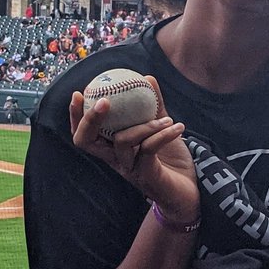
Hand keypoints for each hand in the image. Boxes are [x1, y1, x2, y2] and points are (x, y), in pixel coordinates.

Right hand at [69, 76, 199, 220]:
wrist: (192, 191)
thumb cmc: (172, 161)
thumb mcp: (161, 129)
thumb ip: (154, 107)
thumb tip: (146, 78)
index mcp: (113, 148)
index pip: (85, 134)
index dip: (76, 115)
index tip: (78, 93)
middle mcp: (116, 160)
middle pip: (86, 142)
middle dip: (90, 119)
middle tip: (104, 101)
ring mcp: (129, 169)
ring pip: (123, 140)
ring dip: (145, 124)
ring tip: (167, 119)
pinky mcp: (146, 176)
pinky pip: (149, 148)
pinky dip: (163, 134)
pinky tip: (178, 127)